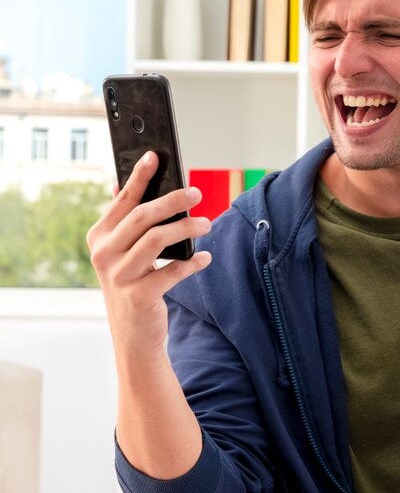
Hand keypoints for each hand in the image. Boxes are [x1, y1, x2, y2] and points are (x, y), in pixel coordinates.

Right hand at [87, 151, 212, 362]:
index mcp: (99, 237)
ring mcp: (119, 276)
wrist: (133, 335)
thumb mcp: (123, 252)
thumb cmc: (134, 284)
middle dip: (172, 201)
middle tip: (197, 193)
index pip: (123, 200)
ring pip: (157, 240)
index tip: (155, 156)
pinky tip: (205, 258)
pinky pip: (172, 271)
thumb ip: (127, 221)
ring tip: (206, 225)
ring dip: (186, 229)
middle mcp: (103, 254)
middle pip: (143, 217)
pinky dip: (192, 263)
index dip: (139, 177)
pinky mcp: (139, 296)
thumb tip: (124, 182)